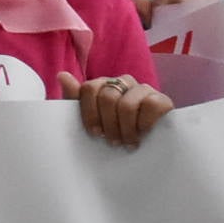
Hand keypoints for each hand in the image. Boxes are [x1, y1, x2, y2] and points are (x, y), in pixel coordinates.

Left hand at [58, 71, 172, 148]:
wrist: (148, 147)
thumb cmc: (115, 132)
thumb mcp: (93, 120)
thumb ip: (76, 99)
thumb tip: (61, 75)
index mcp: (105, 84)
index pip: (89, 88)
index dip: (89, 113)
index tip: (94, 134)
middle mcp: (124, 82)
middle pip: (107, 97)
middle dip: (108, 125)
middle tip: (113, 142)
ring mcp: (143, 89)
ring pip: (127, 104)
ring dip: (125, 129)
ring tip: (128, 143)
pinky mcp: (162, 100)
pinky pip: (151, 105)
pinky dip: (144, 124)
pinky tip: (144, 134)